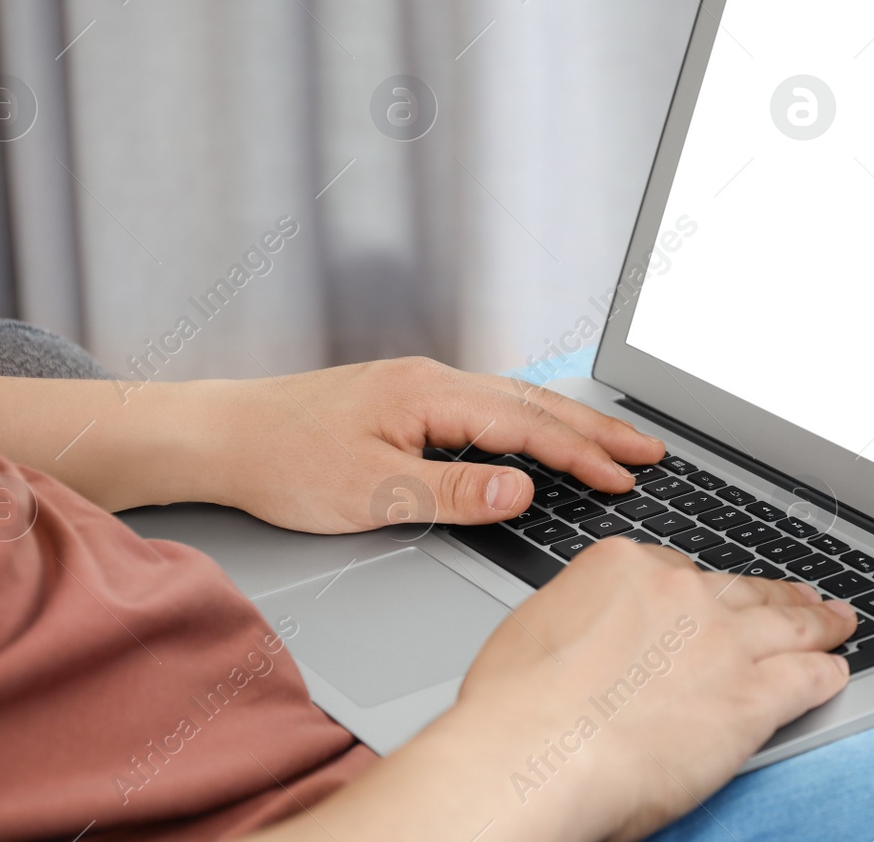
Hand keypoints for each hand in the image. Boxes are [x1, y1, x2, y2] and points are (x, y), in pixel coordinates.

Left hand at [195, 357, 664, 533]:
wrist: (222, 435)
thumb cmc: (284, 461)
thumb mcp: (370, 492)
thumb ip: (453, 492)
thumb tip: (524, 492)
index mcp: (430, 394)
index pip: (527, 426)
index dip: (582, 454)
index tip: (627, 476)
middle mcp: (433, 380)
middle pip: (534, 403)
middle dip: (597, 428)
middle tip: (651, 449)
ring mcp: (421, 387)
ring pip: (514, 401)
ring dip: (568, 424)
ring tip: (615, 443)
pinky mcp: (408, 401)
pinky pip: (489, 407)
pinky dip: (531, 423)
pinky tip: (542, 436)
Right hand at [402, 539, 855, 841]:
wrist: (532, 754)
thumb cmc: (514, 708)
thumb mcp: (538, 627)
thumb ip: (584, 619)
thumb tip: (591, 638)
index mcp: (623, 567)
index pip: (678, 570)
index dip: (698, 594)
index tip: (708, 603)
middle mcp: (680, 593)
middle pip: (741, 589)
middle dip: (775, 593)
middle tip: (800, 595)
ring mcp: (722, 641)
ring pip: (787, 622)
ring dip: (818, 621)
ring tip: (837, 621)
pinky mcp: (751, 696)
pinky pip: (806, 677)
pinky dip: (825, 673)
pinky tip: (834, 673)